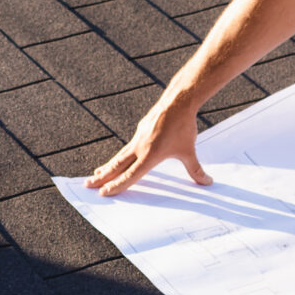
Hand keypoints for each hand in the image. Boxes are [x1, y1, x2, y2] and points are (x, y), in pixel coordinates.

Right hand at [85, 103, 209, 196]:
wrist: (178, 102)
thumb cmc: (183, 127)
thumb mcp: (189, 151)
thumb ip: (196, 169)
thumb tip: (208, 182)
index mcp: (149, 155)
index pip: (130, 175)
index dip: (117, 185)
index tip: (104, 193)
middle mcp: (139, 147)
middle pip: (116, 166)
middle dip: (102, 177)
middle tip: (87, 185)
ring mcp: (138, 138)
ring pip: (119, 156)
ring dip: (107, 166)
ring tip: (97, 173)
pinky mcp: (141, 130)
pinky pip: (128, 147)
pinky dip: (120, 156)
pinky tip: (119, 159)